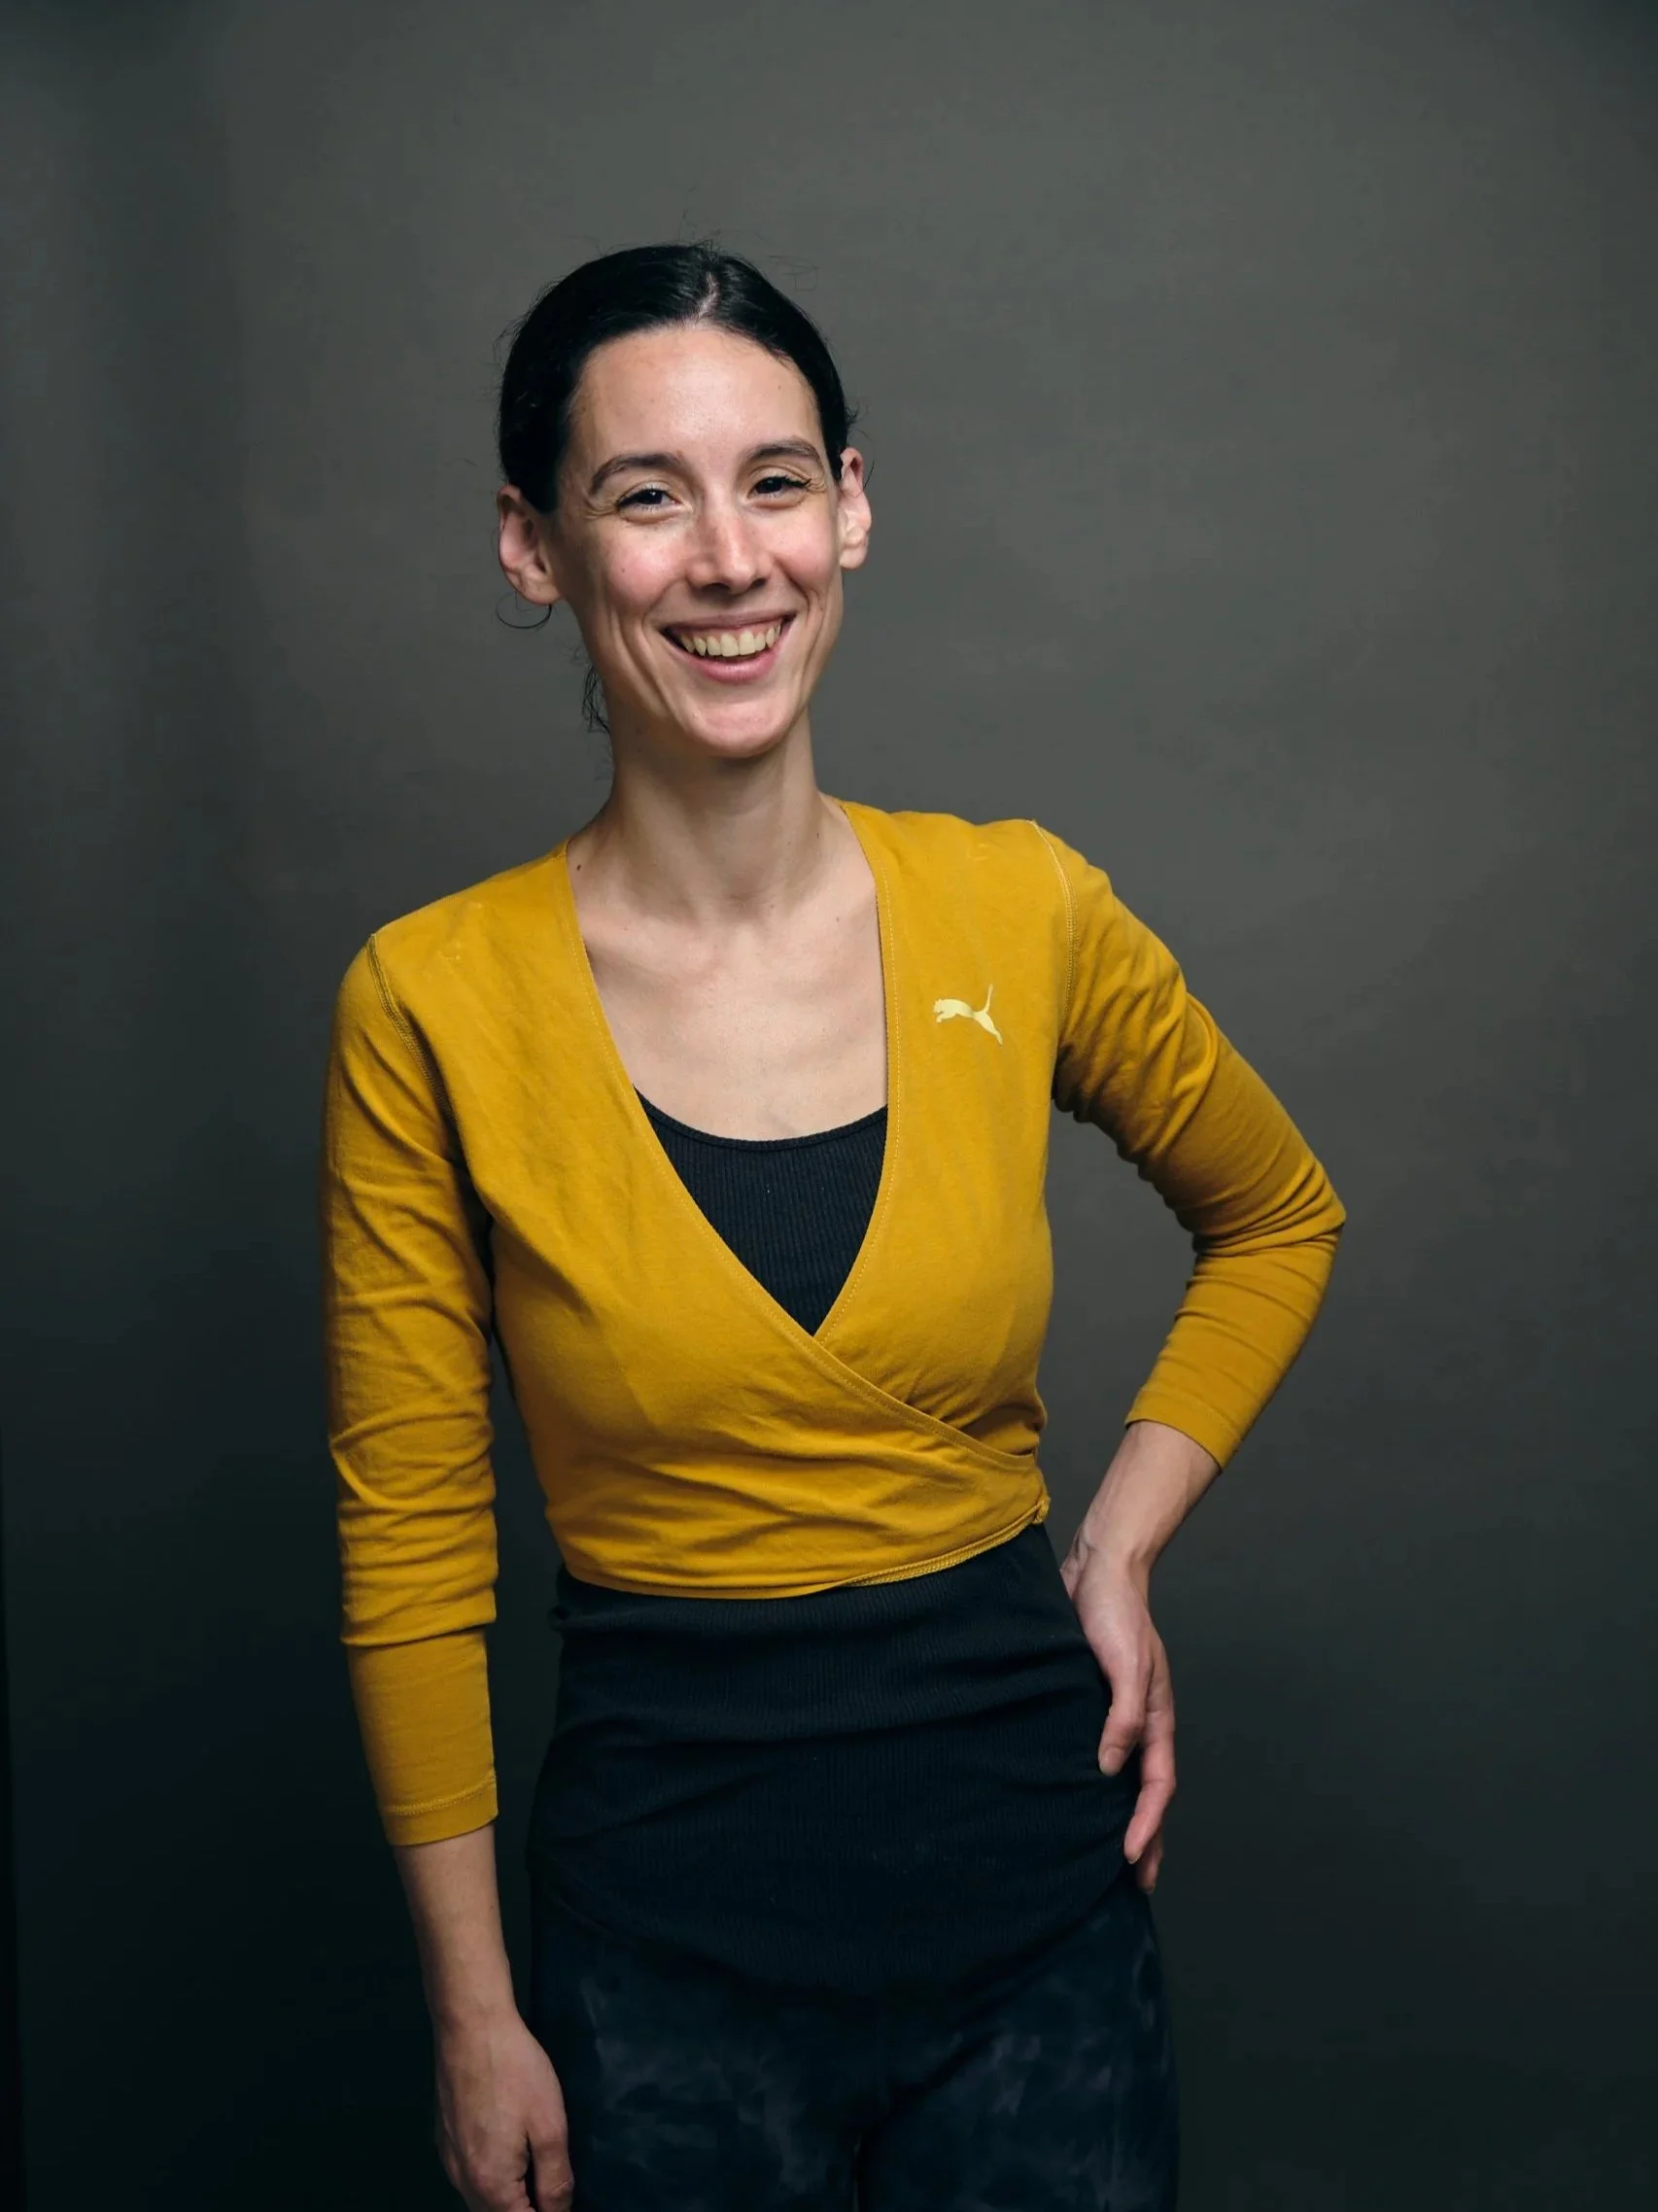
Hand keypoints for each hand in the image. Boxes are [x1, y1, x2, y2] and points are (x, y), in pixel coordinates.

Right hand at [433, 2009, 573, 2211]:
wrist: (470, 2026)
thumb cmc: (515, 2072)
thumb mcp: (550, 2126)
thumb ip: (555, 2179)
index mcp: (491, 2185)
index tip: (561, 2201)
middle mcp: (462, 2181)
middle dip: (525, 2210)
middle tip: (552, 2189)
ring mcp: (449, 2160)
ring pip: (479, 2200)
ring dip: (506, 2198)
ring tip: (535, 2174)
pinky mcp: (443, 2138)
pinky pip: (468, 2177)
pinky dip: (489, 2179)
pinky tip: (508, 2153)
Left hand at [1058, 1546, 1174, 1892]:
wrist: (1095, 1570)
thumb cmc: (1115, 1612)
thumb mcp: (1127, 1665)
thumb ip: (1123, 1716)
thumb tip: (1109, 1770)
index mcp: (1155, 1717)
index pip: (1157, 1785)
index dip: (1147, 1824)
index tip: (1132, 1861)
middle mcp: (1138, 1722)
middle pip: (1145, 1792)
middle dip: (1146, 1837)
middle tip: (1137, 1884)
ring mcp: (1112, 1714)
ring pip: (1120, 1778)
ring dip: (1118, 1815)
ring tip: (1105, 1856)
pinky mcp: (1085, 1702)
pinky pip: (1093, 1753)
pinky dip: (1090, 1782)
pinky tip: (1073, 1797)